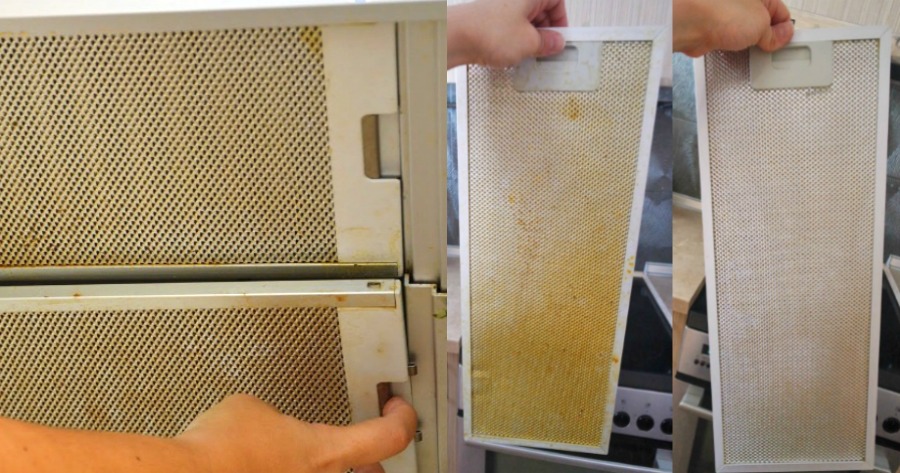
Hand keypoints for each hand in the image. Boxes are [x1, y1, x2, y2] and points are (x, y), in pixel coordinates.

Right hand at [177, 394, 416, 472]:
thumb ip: (275, 417)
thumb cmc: (216, 454)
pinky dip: (285, 470)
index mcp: (323, 453)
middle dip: (371, 466)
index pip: (390, 437)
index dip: (403, 419)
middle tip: (370, 458)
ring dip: (325, 469)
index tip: (399, 408)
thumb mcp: (252, 408)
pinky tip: (266, 465)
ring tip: (309, 459)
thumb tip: (268, 426)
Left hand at [448, 0, 567, 67]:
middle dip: (545, 31)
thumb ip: (547, 43)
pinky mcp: (489, 19)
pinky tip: (513, 54)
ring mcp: (501, 6)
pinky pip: (510, 28)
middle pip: (541, 11)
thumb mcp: (528, 43)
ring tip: (528, 54)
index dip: (562, 21)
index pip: (557, 1)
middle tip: (547, 49)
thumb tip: (555, 43)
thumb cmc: (487, 30)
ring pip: (525, 21)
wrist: (455, 37)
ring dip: (530, 38)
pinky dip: (515, 40)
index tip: (561, 38)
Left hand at [674, 0, 793, 56]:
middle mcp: (742, 2)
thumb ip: (774, 34)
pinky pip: (728, 39)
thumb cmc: (721, 13)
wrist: (690, 24)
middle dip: (765, 37)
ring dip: (747, 44)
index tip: (783, 43)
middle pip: (762, 22)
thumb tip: (782, 36)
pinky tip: (732, 51)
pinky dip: (731, 47)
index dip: (784, 29)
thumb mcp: (760, 26)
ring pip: (744, 32)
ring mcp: (726, 14)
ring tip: (746, 49)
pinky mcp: (713, 28)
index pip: (780, 12)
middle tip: (766, 48)